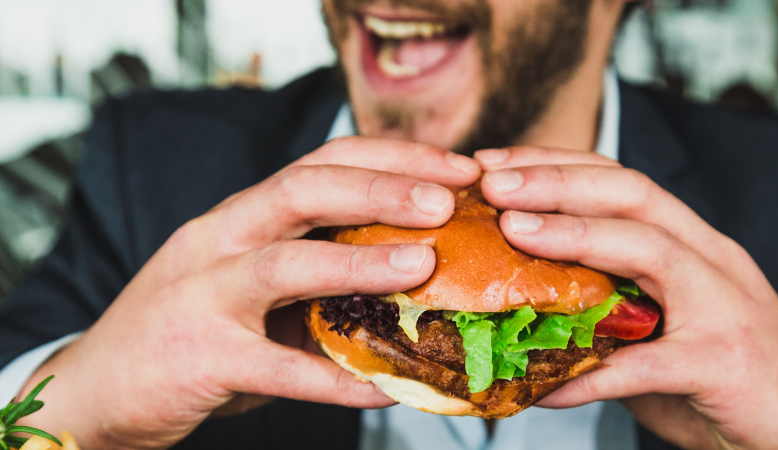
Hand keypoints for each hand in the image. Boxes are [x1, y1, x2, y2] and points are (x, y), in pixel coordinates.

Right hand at [19, 137, 480, 449]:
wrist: (95, 388)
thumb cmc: (190, 330)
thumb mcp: (251, 287)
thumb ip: (316, 278)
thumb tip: (414, 282)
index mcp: (241, 216)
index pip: (322, 162)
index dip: (392, 159)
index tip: (456, 168)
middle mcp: (219, 239)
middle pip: (302, 189)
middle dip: (381, 187)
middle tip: (448, 198)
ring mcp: (202, 295)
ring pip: (284, 264)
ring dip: (359, 262)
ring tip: (423, 265)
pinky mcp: (199, 357)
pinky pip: (278, 369)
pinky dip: (336, 380)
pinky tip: (387, 388)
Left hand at [475, 147, 777, 449]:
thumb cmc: (725, 375)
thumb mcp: (665, 323)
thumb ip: (611, 306)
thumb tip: (524, 302)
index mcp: (693, 244)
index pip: (622, 181)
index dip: (557, 164)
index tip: (496, 165)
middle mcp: (712, 260)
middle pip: (633, 194)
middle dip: (558, 180)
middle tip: (492, 182)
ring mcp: (724, 306)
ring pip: (649, 248)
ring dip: (575, 234)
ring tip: (513, 231)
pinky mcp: (725, 363)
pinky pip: (646, 364)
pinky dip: (591, 373)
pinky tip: (543, 385)